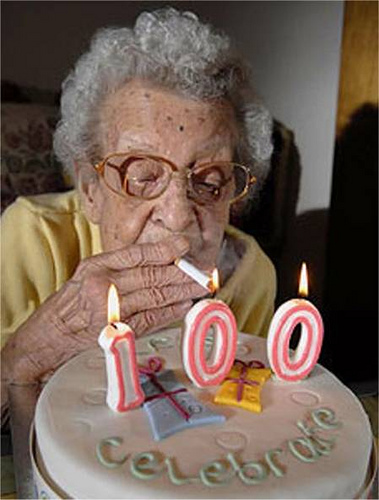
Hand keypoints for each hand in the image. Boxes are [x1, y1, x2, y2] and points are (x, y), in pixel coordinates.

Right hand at [2, 235, 207, 386]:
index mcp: (97, 266)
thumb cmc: (71, 303)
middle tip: (205, 272)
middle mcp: (103, 286)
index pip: (136, 254)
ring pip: (154, 297)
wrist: (48, 336)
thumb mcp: (89, 274)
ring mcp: (110, 311)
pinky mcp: (116, 332)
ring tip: (202, 287)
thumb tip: (160, 262)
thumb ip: (121, 267)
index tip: (185, 245)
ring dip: (182, 292)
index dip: (164, 249)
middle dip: (182, 274)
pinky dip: (169, 313)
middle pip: (151, 276)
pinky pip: (149, 319)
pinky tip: (185, 306)